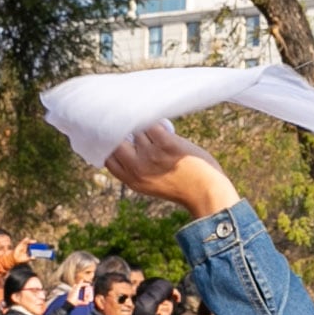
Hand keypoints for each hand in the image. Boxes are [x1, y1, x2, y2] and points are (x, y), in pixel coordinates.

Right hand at [105, 124, 240, 217]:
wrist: (206, 192)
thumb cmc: (183, 186)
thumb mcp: (152, 184)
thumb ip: (138, 169)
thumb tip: (129, 140)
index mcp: (132, 180)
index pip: (107, 158)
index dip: (107, 143)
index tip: (112, 133)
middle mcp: (137, 169)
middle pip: (115, 141)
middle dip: (119, 129)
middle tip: (126, 122)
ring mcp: (151, 155)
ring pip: (137, 129)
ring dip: (144, 126)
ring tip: (154, 127)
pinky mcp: (166, 144)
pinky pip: (152, 124)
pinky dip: (156, 122)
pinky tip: (162, 124)